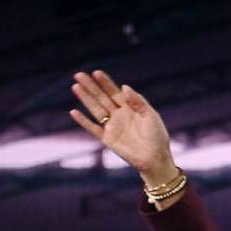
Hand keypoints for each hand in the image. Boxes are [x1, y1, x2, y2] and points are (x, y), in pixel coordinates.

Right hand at [68, 69, 174, 183]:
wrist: (155, 158)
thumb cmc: (157, 136)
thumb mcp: (150, 115)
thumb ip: (137, 101)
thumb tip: (124, 87)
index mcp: (130, 108)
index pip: (114, 92)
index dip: (105, 82)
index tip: (96, 72)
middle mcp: (119, 115)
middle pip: (101, 98)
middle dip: (91, 86)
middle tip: (79, 75)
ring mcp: (112, 126)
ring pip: (95, 109)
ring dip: (85, 98)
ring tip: (75, 87)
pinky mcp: (107, 138)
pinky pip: (92, 128)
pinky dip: (83, 121)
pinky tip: (74, 112)